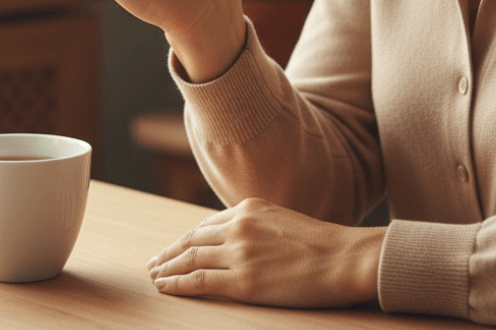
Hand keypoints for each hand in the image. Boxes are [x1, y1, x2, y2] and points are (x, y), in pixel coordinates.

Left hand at [146, 198, 383, 307]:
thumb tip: (237, 239)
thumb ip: (255, 226)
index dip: (185, 239)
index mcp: (247, 209)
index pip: (205, 225)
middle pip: (191, 240)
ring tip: (154, 277)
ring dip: (167, 268)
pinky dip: (177, 284)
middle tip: (152, 263)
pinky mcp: (244, 281)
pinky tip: (165, 287)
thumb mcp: (280, 221)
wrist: (342, 257)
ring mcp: (239, 253)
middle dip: (168, 252)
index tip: (172, 248)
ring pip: (190, 259)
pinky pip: (199, 281)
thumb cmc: (320, 244)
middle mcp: (238, 226)